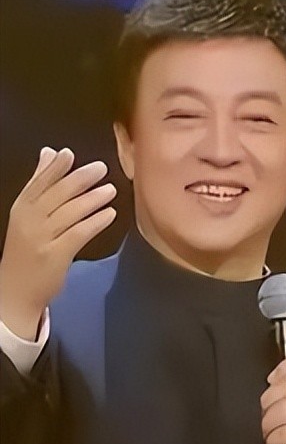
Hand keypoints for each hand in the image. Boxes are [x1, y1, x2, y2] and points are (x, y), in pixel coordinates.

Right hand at [0, 147, 115, 339]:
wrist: (15, 291)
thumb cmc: (26, 250)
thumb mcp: (27, 215)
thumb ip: (41, 185)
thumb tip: (50, 152)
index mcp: (22, 208)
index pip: (39, 182)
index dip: (55, 167)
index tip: (69, 153)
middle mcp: (29, 220)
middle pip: (56, 194)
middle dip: (79, 179)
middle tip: (101, 168)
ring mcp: (42, 238)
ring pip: (69, 212)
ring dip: (92, 199)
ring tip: (111, 190)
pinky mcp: (55, 255)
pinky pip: (78, 234)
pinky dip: (95, 222)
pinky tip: (109, 214)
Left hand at [260, 353, 285, 443]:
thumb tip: (274, 383)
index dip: (283, 369)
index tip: (273, 382)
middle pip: (285, 387)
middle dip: (268, 404)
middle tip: (269, 418)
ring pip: (281, 410)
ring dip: (267, 425)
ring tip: (271, 434)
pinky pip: (284, 432)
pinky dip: (273, 441)